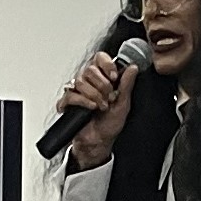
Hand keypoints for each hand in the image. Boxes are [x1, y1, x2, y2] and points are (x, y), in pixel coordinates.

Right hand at [58, 51, 137, 169]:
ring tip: (102, 106)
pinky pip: (70, 95)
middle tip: (109, 97)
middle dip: (102, 84)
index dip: (106, 65)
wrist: (99, 142)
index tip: (114, 77)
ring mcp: (77, 92)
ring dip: (94, 95)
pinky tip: (91, 108)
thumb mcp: (123, 104)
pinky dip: (83, 101)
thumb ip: (126, 85)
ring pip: (80, 81)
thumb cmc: (109, 124)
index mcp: (102, 78)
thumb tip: (132, 68)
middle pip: (89, 69)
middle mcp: (89, 82)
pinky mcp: (68, 103)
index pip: (100, 58)